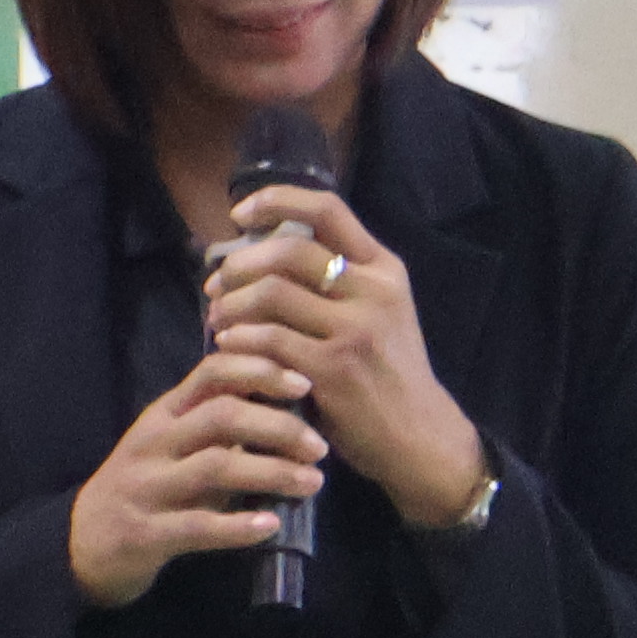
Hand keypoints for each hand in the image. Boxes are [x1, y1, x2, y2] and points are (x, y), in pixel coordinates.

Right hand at [63, 350, 323, 608]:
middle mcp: (153, 443)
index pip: (211, 372)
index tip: (304, 383)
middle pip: (220, 416)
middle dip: (277, 425)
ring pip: (214, 467)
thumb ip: (219, 423)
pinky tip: (270, 526)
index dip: (259, 371)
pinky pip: (196, 527)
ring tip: (312, 483)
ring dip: (270, 472)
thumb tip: (288, 400)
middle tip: (319, 446)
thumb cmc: (146, 488)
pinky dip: (237, 527)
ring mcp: (146, 487)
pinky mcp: (144, 533)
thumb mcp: (175, 445)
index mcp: (165, 414)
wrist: (82, 543)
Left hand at [203, 184, 491, 530]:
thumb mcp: (382, 313)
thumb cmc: (388, 375)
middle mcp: (374, 292)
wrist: (420, 437)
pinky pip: (269, 340)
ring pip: (272, 293)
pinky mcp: (334, 370)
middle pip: (289, 251)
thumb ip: (340, 280)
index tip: (240, 213)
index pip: (327, 210)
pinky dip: (239, 340)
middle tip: (217, 284)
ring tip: (219, 319)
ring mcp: (355, 330)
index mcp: (384, 269)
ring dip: (233, 304)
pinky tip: (229, 346)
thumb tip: (266, 251)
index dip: (276, 200)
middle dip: (240, 264)